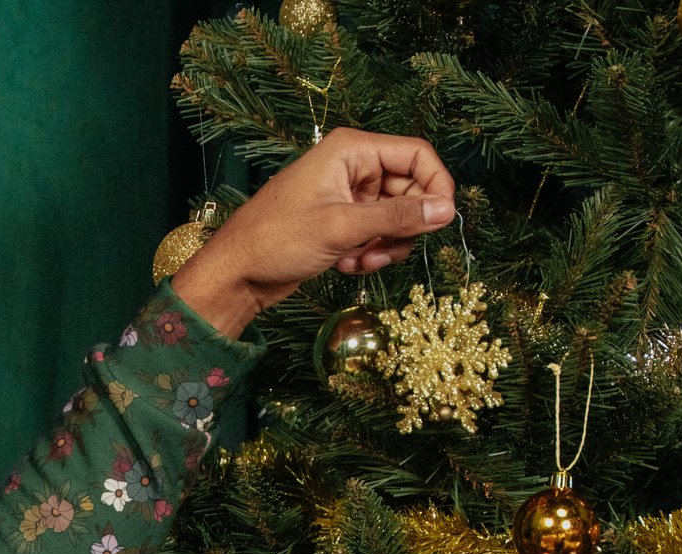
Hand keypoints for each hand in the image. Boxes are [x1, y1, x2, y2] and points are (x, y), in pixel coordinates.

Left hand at [169, 127, 455, 338]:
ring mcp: (345, 196)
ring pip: (392, 217)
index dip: (435, 185)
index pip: (416, 154)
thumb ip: (397, 217)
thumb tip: (446, 211)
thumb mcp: (342, 227)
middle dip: (403, 225)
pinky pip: (373, 234)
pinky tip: (346, 265)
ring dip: (385, 244)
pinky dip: (367, 252)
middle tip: (388, 251)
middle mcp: (351, 167)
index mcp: (351, 150)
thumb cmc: (276, 241)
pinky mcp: (338, 223)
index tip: (442, 220)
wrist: (235, 275)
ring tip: (362, 261)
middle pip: (408, 189)